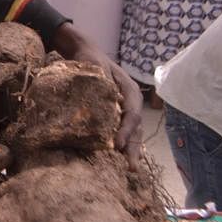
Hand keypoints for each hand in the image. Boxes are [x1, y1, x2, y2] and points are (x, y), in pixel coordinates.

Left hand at [51, 22, 142, 168]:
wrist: (85, 53)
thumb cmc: (89, 60)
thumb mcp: (94, 66)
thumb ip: (100, 79)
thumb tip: (105, 98)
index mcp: (130, 90)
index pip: (132, 114)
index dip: (125, 131)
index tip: (116, 144)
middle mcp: (131, 101)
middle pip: (135, 127)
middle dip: (133, 147)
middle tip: (131, 167)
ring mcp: (125, 108)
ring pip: (132, 131)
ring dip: (130, 149)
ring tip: (130, 168)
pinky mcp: (116, 113)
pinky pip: (123, 130)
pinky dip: (122, 144)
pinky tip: (119, 158)